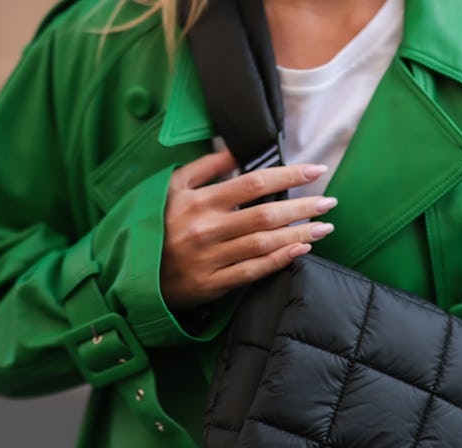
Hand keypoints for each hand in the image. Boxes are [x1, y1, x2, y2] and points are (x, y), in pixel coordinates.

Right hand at [160, 150, 337, 308]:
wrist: (132, 272)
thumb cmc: (157, 225)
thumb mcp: (171, 188)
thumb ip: (203, 168)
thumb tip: (234, 150)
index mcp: (199, 201)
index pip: (253, 183)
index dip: (288, 175)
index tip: (315, 170)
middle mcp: (207, 228)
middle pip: (265, 214)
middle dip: (302, 206)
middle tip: (330, 201)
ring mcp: (210, 258)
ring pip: (263, 244)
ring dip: (299, 234)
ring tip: (325, 227)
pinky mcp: (212, 284)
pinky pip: (252, 271)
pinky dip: (279, 261)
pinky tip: (301, 251)